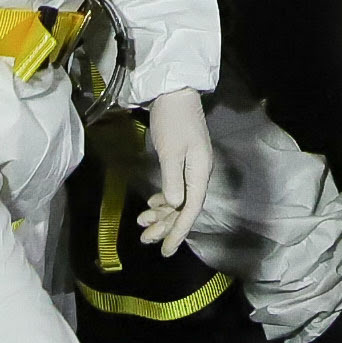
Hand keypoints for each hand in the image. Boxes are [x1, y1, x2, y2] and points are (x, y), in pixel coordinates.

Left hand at [136, 89, 212, 254]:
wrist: (175, 92)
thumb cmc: (173, 120)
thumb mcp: (171, 150)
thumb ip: (172, 179)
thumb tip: (175, 205)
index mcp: (199, 172)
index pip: (191, 209)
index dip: (178, 231)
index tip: (166, 250)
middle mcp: (198, 174)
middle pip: (184, 208)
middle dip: (165, 226)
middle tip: (145, 239)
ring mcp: (191, 168)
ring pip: (178, 200)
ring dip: (161, 214)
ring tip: (141, 223)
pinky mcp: (183, 161)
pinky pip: (174, 189)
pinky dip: (163, 199)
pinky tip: (151, 205)